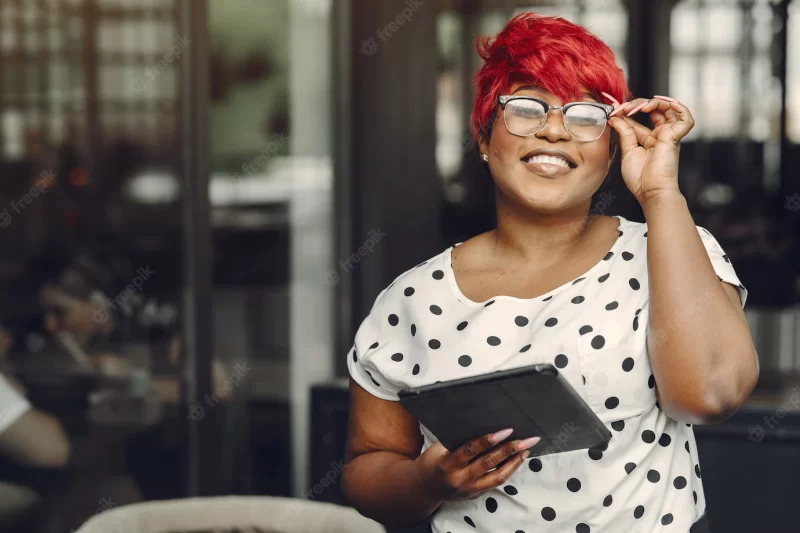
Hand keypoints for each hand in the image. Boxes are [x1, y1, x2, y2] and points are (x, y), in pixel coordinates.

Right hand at [414, 428, 539, 501]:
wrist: (424, 488)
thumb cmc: (432, 462)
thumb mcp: (439, 448)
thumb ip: (459, 441)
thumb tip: (484, 427)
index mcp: (447, 464)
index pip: (471, 450)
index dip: (488, 440)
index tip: (506, 430)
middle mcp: (459, 479)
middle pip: (488, 463)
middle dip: (508, 450)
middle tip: (524, 440)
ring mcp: (468, 490)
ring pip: (497, 477)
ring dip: (514, 463)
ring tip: (525, 450)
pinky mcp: (475, 495)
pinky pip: (495, 482)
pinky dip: (507, 471)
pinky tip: (516, 460)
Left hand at [605, 94, 694, 205]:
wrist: (650, 191)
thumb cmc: (640, 178)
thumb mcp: (628, 151)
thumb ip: (624, 132)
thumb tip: (615, 117)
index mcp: (648, 139)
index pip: (637, 118)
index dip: (625, 111)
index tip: (612, 110)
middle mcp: (660, 135)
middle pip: (653, 109)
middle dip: (636, 104)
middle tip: (621, 108)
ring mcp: (669, 135)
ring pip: (668, 108)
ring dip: (652, 102)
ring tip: (637, 107)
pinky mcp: (676, 137)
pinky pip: (686, 118)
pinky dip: (679, 107)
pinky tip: (663, 103)